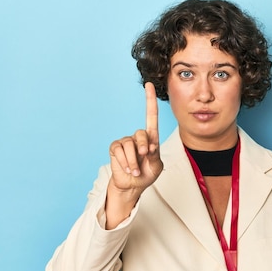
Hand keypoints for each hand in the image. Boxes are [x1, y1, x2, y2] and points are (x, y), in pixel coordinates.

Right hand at [105, 82, 163, 227]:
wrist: (133, 186)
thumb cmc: (147, 174)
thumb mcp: (156, 166)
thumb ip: (154, 155)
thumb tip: (148, 146)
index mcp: (151, 138)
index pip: (151, 116)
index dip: (150, 100)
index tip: (149, 85)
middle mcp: (138, 137)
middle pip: (142, 134)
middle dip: (144, 147)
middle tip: (145, 157)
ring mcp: (125, 141)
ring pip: (130, 145)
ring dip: (134, 161)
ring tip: (136, 170)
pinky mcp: (115, 148)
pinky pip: (120, 151)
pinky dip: (125, 162)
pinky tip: (128, 169)